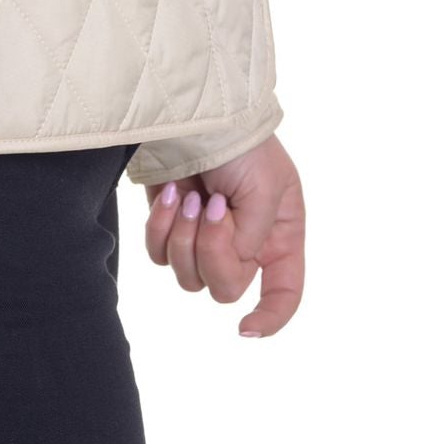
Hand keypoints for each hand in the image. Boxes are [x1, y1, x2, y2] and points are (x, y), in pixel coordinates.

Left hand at [143, 134, 304, 336]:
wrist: (195, 114)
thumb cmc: (242, 146)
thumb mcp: (266, 192)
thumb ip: (251, 241)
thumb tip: (227, 260)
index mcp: (280, 236)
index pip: (284, 292)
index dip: (270, 316)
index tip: (245, 329)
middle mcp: (244, 243)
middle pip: (224, 288)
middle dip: (212, 251)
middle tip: (210, 206)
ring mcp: (204, 236)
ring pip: (188, 276)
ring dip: (184, 236)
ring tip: (187, 196)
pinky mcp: (170, 225)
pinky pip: (159, 254)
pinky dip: (160, 227)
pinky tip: (168, 193)